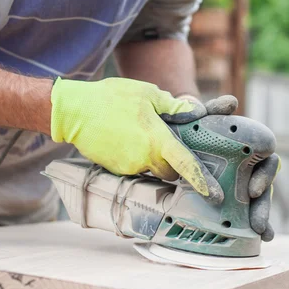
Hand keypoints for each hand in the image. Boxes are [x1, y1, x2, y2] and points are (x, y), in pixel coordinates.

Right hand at [50, 77, 222, 202]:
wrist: (74, 110)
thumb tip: (196, 113)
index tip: (214, 194)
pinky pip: (133, 166)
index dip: (202, 180)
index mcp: (156, 140)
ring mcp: (127, 167)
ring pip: (150, 168)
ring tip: (140, 132)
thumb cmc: (112, 98)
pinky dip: (135, 155)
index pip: (185, 164)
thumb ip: (174, 107)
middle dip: (172, 161)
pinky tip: (126, 137)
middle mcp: (144, 159)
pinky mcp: (114, 169)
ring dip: (152, 156)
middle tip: (166, 141)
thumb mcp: (148, 93)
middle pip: (169, 171)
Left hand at [173, 92, 279, 241]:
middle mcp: (248, 166)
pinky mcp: (228, 197)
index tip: (252, 189)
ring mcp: (238, 182)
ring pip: (257, 201)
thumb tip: (232, 103)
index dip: (266, 174)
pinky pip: (244, 212)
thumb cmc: (191, 128)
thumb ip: (214, 110)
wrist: (173, 141)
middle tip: (257, 222)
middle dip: (264, 205)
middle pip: (264, 187)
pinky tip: (262, 238)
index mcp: (247, 148)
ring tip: (262, 233)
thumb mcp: (199, 119)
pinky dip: (255, 225)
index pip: (267, 161)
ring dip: (262, 216)